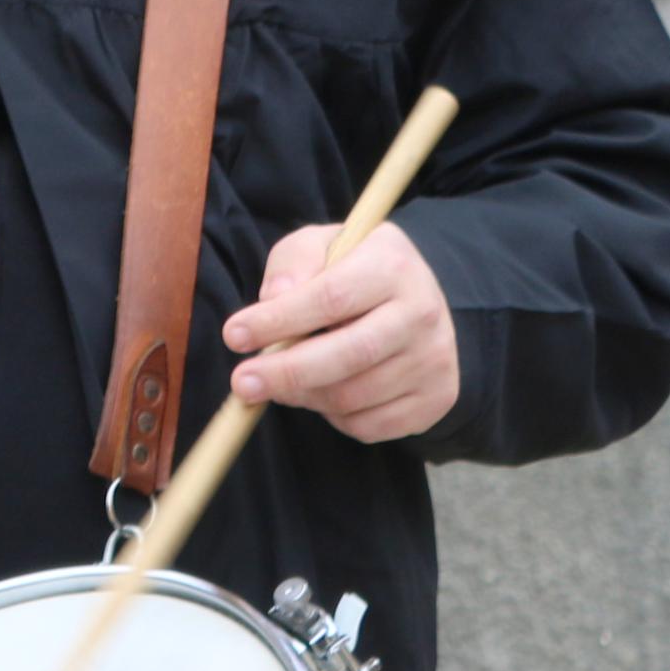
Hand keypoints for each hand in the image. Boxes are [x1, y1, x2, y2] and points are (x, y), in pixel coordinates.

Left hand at [222, 219, 458, 441]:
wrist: (414, 299)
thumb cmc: (351, 271)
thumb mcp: (320, 245)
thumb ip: (293, 261)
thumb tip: (273, 298)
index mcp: (393, 264)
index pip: (331, 298)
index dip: (278, 321)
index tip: (234, 336)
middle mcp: (423, 312)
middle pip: (348, 354)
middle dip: (285, 373)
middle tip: (242, 383)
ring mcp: (434, 360)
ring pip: (353, 396)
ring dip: (302, 395)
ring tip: (278, 381)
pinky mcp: (436, 398)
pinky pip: (369, 425)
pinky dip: (332, 417)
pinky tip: (321, 392)